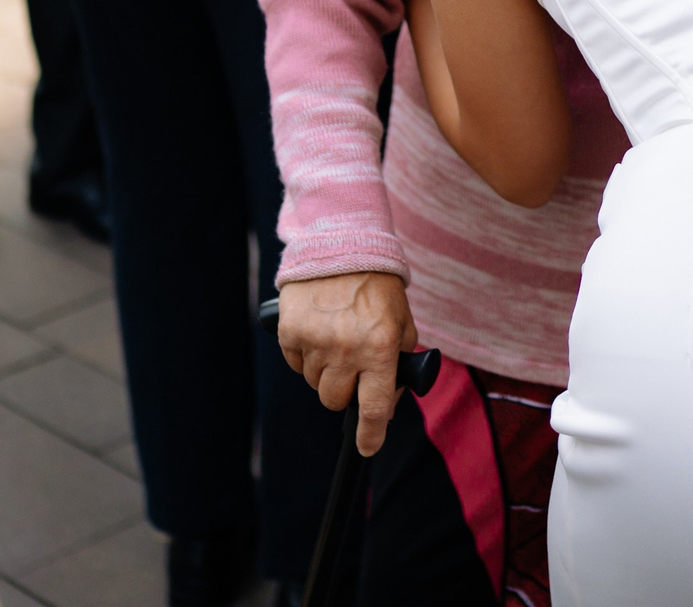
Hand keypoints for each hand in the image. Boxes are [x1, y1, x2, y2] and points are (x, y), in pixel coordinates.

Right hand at [279, 271, 416, 457]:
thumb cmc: (377, 287)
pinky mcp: (290, 333)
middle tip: (354, 367)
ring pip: (315, 384)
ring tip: (337, 339)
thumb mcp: (403, 323)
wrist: (341, 245)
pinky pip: (296, 364)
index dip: (371, 435)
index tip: (368, 447)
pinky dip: (307, 356)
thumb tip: (387, 405)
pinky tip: (319, 331)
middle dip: (346, 392)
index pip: (374, 407)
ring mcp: (315, 342)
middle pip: (336, 401)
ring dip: (327, 372)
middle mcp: (346, 349)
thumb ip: (400, 364)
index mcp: (380, 348)